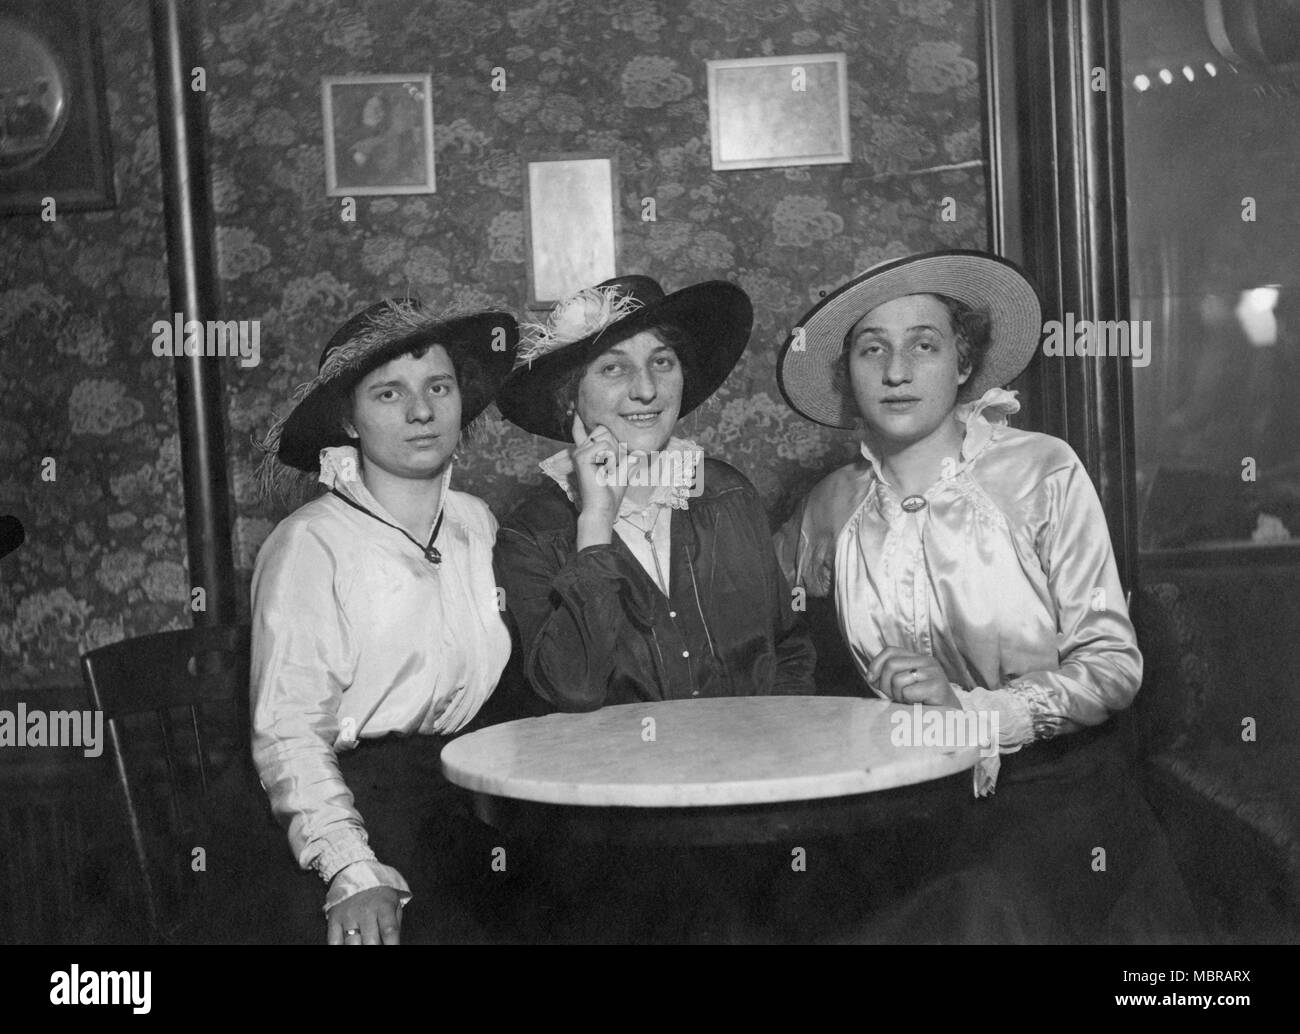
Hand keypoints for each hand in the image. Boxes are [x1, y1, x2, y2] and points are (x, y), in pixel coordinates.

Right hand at [326, 885, 402, 944]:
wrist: (356, 872)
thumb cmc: (379, 893)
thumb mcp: (394, 903)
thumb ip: (395, 925)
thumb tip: (391, 943)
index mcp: (383, 906)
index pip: (389, 930)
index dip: (392, 945)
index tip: (393, 950)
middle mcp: (365, 911)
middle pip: (370, 941)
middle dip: (375, 949)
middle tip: (377, 947)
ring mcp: (348, 916)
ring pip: (352, 944)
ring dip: (359, 948)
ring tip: (363, 944)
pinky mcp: (334, 919)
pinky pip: (334, 941)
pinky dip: (340, 947)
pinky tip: (347, 946)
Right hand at [571, 413, 638, 529]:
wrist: (604, 506)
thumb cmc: (612, 490)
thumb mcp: (623, 468)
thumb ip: (626, 454)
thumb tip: (637, 449)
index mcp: (587, 452)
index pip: (581, 431)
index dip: (579, 420)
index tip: (575, 409)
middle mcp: (581, 450)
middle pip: (604, 430)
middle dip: (616, 446)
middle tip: (611, 467)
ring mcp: (579, 453)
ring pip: (605, 437)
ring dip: (614, 454)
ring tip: (607, 470)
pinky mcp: (580, 457)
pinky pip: (604, 446)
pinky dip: (610, 458)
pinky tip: (603, 471)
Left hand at [867, 647, 958, 707]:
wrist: (948, 720)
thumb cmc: (921, 704)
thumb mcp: (902, 687)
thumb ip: (888, 677)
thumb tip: (871, 676)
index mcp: (917, 658)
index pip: (890, 651)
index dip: (876, 664)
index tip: (871, 680)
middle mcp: (927, 661)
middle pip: (891, 664)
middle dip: (885, 684)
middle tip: (895, 697)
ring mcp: (934, 672)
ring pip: (898, 679)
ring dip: (898, 696)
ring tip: (909, 702)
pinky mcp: (938, 686)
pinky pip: (908, 692)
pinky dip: (908, 702)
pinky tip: (917, 705)